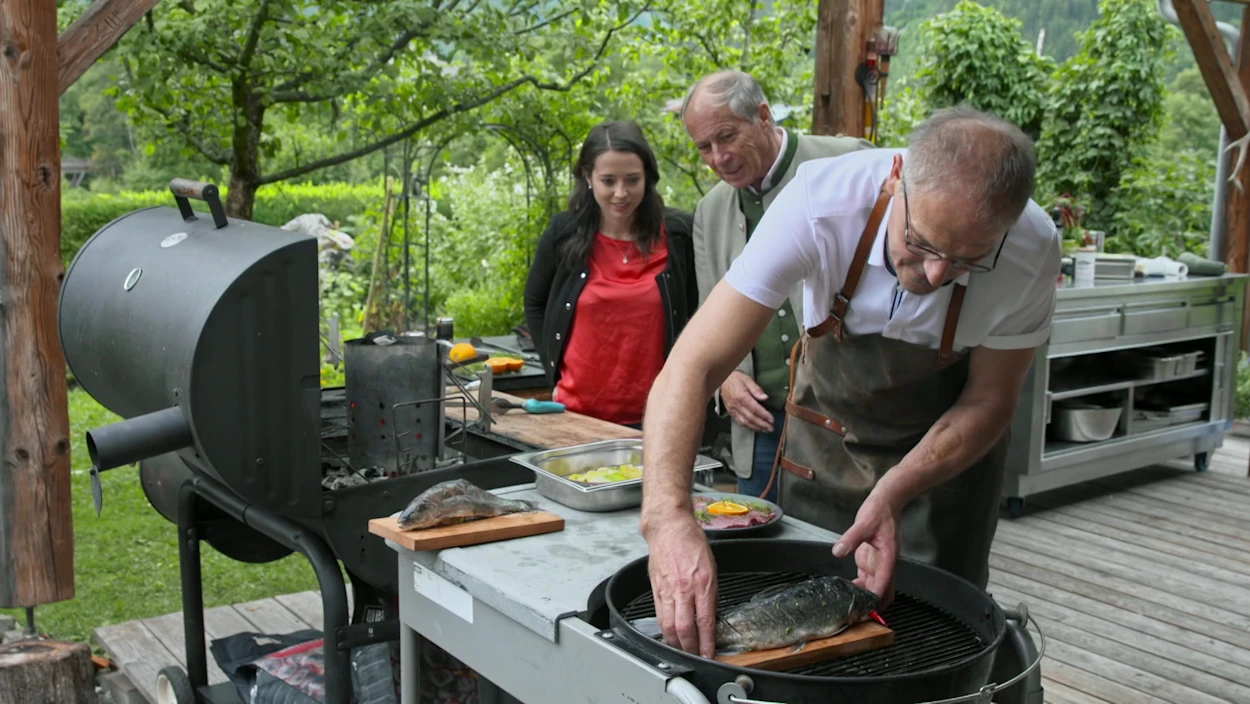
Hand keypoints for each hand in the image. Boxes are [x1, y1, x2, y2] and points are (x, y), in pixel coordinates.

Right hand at [645, 517, 718, 657]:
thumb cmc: (691, 542)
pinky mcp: (655, 588)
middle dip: (690, 648)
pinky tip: (669, 635)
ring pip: (668, 625)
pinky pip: (659, 615)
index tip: (709, 655)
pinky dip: (664, 629)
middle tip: (695, 657)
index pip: (704, 621)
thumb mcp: (712, 566)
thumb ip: (710, 592)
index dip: (706, 642)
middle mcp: (684, 588)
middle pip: (684, 627)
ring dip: (675, 643)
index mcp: (702, 582)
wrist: (669, 527)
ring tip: (682, 651)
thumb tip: (710, 615)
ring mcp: (667, 589)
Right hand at [720, 371, 773, 432]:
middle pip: (750, 418)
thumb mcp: (747, 379)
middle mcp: (736, 405)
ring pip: (745, 422)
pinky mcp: (731, 412)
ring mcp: (733, 410)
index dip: (764, 415)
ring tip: (765, 430)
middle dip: (762, 424)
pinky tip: (755, 428)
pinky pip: (739, 422)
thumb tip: (765, 398)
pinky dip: (748, 426)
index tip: (771, 420)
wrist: (722, 380)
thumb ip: (756, 389)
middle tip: (771, 428)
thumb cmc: (735, 378)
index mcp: (741, 396)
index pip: (754, 409)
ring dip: (756, 427)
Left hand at [831, 492, 899, 607]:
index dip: (876, 597)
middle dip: (874, 605)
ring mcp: (877, 564)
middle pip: (884, 592)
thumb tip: (838, 550)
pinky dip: (859, 589)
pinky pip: (866, 580)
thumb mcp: (864, 522)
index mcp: (888, 557)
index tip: (866, 608)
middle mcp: (885, 564)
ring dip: (866, 599)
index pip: (884, 583)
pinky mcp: (869, 560)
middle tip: (858, 614)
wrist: (886, 502)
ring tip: (850, 608)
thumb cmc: (879, 512)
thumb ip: (851, 538)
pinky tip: (847, 592)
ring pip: (875, 589)